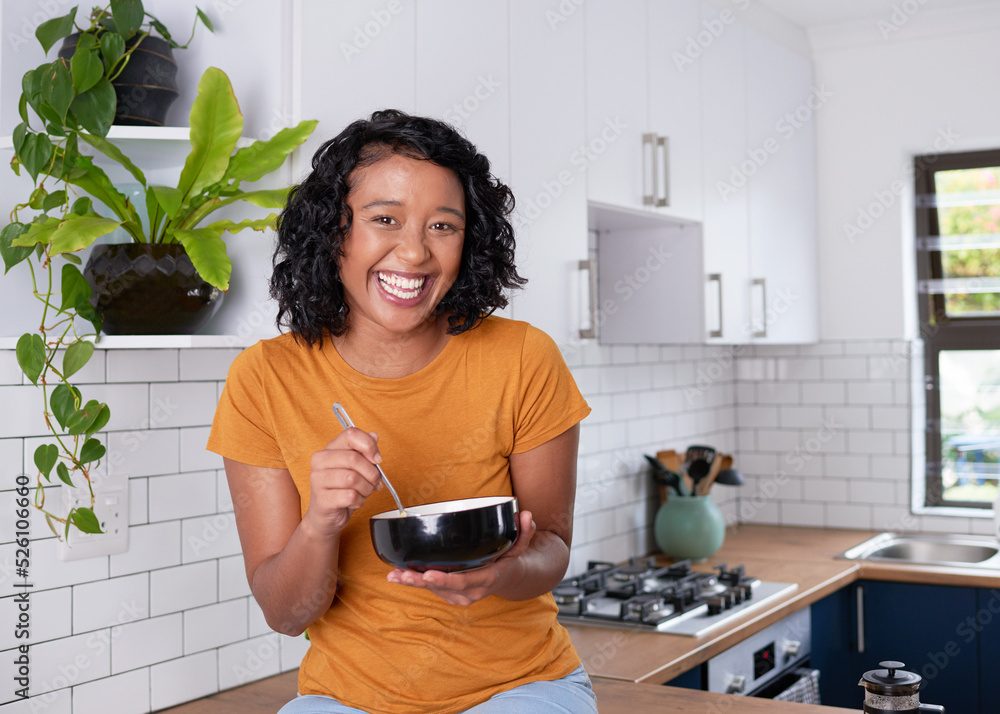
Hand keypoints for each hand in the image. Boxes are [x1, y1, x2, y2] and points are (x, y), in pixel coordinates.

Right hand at [302, 427, 383, 537]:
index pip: (350, 434)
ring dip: (366, 488)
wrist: (326, 516)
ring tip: (364, 492)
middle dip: (371, 473)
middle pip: (354, 458)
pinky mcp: (322, 499)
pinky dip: (359, 501)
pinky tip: (355, 501)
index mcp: (329, 449)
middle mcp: (320, 461)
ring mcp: (318, 480)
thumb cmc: (342, 489)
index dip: (369, 445)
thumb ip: (364, 450)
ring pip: (353, 478)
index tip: (377, 459)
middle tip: (374, 482)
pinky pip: (350, 496)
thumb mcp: (355, 467)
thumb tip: (374, 436)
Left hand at [386, 510, 535, 605]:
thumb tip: (526, 515)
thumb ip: (524, 532)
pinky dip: (414, 583)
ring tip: (394, 575)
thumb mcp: (519, 546)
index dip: (445, 580)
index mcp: (486, 579)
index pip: (464, 581)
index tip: (428, 574)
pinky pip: (430, 590)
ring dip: (413, 583)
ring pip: (433, 590)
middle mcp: (471, 592)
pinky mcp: (449, 595)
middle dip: (420, 582)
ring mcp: (459, 596)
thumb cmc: (508, 560)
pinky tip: (396, 576)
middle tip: (402, 575)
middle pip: (443, 588)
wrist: (506, 579)